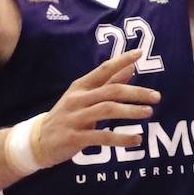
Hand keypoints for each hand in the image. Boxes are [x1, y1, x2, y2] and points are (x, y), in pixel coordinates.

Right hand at [31, 50, 159, 168]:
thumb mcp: (85, 96)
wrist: (37, 141)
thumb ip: (108, 83)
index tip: (140, 53)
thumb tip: (131, 67)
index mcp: (81, 86)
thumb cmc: (68, 115)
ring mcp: (75, 118)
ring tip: (148, 113)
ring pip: (107, 110)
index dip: (121, 60)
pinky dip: (121, 138)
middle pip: (111, 91)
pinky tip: (136, 139)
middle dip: (136, 93)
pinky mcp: (74, 138)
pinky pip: (102, 137)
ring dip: (130, 111)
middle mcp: (78, 99)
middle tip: (156, 97)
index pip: (104, 69)